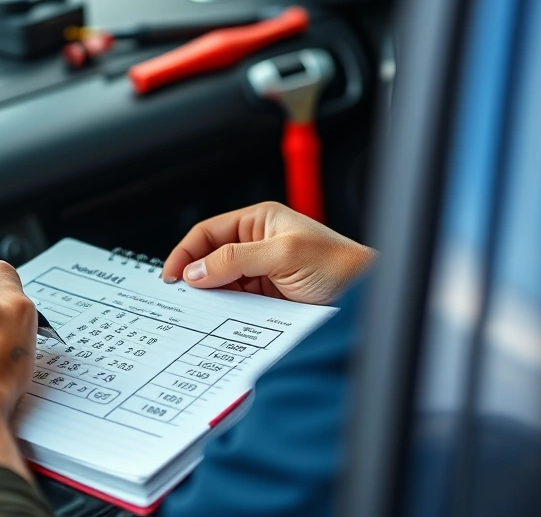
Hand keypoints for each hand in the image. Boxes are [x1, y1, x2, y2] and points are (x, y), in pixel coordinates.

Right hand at [161, 202, 374, 303]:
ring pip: (222, 283)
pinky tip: (221, 319)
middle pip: (211, 258)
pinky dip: (226, 311)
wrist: (369, 296)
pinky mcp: (268, 296)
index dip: (185, 253)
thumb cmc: (340, 266)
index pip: (208, 233)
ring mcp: (262, 271)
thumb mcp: (283, 255)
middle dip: (195, 276)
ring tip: (200, 311)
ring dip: (211, 296)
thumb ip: (236, 260)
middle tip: (179, 298)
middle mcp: (257, 243)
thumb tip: (197, 271)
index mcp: (259, 220)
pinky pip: (237, 302)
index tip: (171, 276)